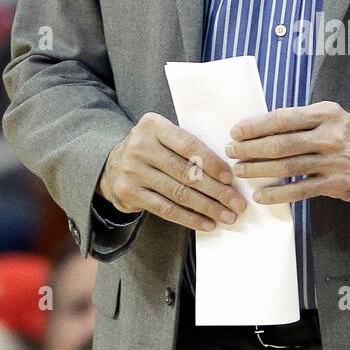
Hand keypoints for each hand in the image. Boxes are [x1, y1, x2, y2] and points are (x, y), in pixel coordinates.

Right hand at [98, 112, 246, 230]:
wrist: (111, 164)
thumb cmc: (151, 149)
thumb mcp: (163, 136)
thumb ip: (188, 146)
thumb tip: (228, 172)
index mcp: (153, 126)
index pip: (188, 145)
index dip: (212, 163)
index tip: (231, 178)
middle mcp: (140, 146)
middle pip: (186, 172)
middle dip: (216, 190)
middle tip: (237, 203)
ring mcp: (132, 170)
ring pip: (178, 193)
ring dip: (207, 207)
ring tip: (227, 216)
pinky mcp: (129, 193)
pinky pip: (165, 209)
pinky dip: (189, 218)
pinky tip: (207, 224)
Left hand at [224, 101, 349, 204]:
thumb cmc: (347, 135)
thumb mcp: (330, 117)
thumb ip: (301, 120)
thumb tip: (260, 126)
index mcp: (325, 114)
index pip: (282, 118)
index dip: (255, 126)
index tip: (236, 132)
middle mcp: (330, 136)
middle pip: (281, 144)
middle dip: (250, 149)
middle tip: (232, 152)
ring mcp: (333, 162)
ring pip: (287, 167)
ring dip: (258, 170)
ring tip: (240, 171)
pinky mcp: (335, 184)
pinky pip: (299, 190)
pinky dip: (277, 194)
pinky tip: (260, 194)